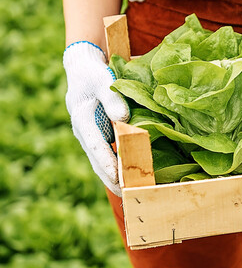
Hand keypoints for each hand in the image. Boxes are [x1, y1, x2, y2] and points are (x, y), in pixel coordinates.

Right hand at [63, 41, 129, 195]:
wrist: (83, 72)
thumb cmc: (93, 75)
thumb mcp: (101, 80)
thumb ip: (112, 98)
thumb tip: (124, 118)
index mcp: (82, 120)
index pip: (95, 145)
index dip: (106, 162)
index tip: (117, 176)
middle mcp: (85, 133)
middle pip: (97, 161)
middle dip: (111, 179)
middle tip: (127, 195)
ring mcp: (91, 138)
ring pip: (102, 162)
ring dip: (115, 179)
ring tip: (131, 195)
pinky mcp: (100, 138)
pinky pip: (108, 157)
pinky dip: (117, 169)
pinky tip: (132, 179)